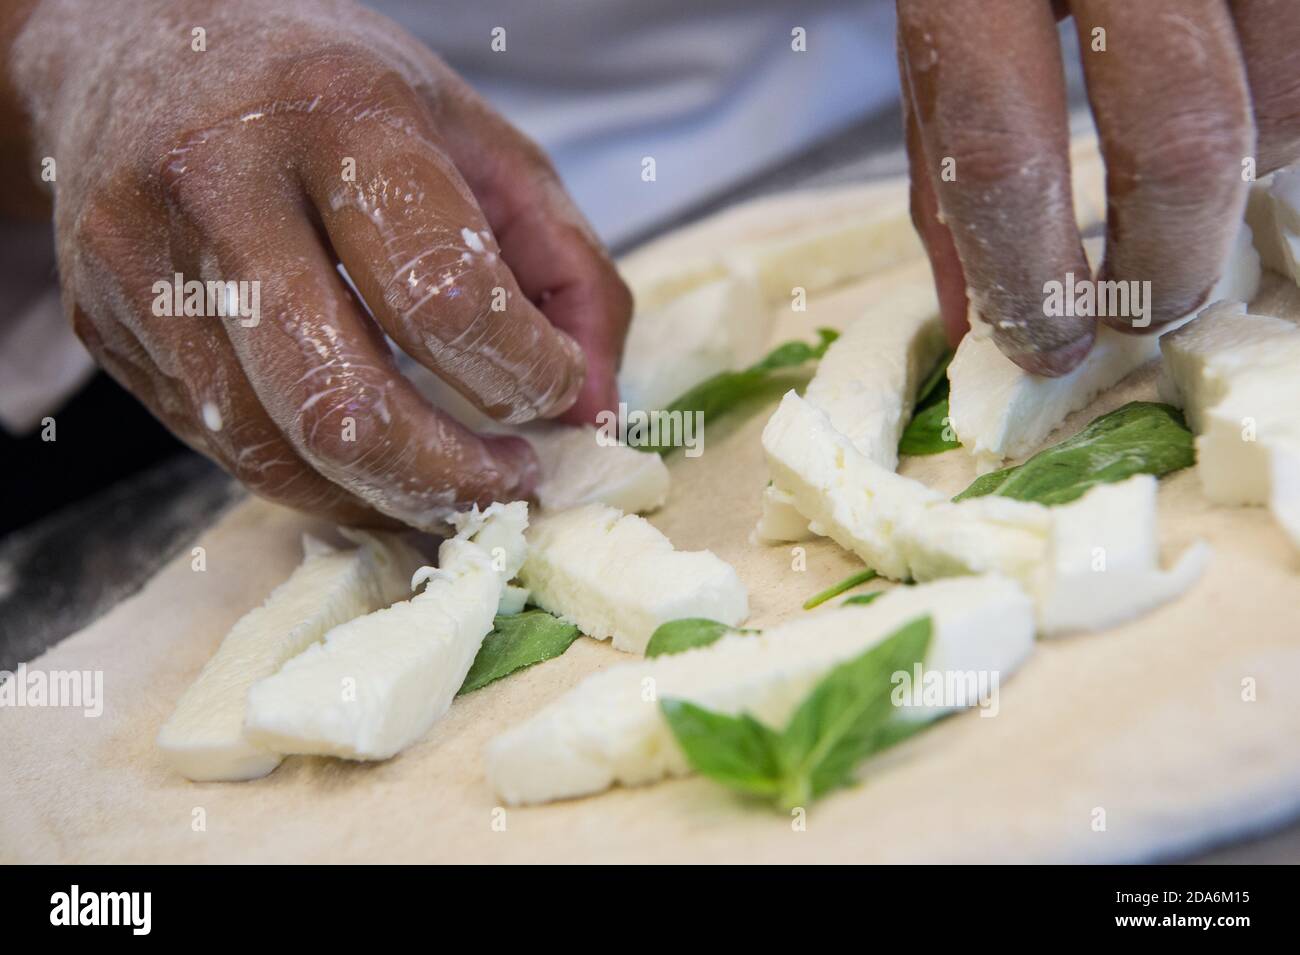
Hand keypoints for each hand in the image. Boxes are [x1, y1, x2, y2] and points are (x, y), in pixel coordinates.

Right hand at [6, 0, 630, 530]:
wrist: (145, 43)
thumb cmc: (339, 96)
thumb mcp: (481, 142)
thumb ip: (566, 269)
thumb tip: (595, 411)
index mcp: (339, 113)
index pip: (442, 293)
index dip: (521, 372)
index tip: (555, 389)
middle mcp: (221, 185)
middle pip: (343, 403)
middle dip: (452, 478)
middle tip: (511, 484)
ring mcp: (145, 264)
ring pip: (275, 451)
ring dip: (389, 500)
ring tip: (453, 485)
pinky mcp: (106, 325)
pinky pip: (227, 450)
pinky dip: (321, 484)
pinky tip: (374, 465)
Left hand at [897, 0, 1299, 374]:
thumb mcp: (938, 37)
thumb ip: (946, 172)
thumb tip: (967, 324)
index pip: (1002, 155)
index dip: (1033, 279)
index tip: (1052, 350)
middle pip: (1178, 135)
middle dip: (1173, 260)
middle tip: (1151, 311)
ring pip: (1292, 93)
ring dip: (1263, 181)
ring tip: (1215, 203)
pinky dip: (1297, 113)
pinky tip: (1262, 132)